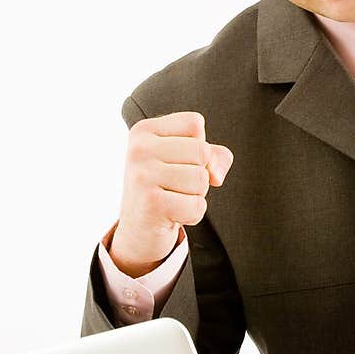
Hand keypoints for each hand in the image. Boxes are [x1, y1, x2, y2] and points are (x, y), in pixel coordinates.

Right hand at [109, 111, 233, 276]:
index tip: (175, 162)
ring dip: (195, 195)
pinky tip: (173, 214)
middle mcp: (139, 149)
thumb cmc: (166, 188)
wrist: (138, 230)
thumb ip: (215, 156)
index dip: (197, 147)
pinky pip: (197, 205)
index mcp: (144, 130)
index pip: (195, 124)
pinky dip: (193, 215)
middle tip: (175, 185)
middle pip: (202, 152)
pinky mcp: (151, 203)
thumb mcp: (188, 161)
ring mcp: (142, 176)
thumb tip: (216, 175)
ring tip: (173, 199)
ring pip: (202, 179)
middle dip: (199, 174)